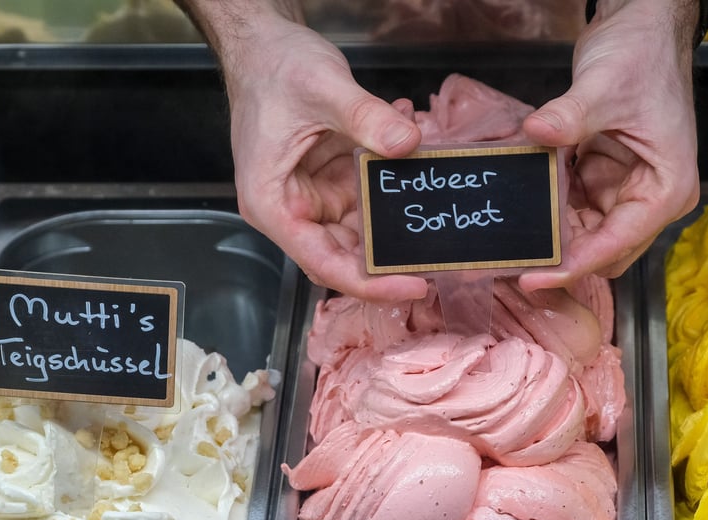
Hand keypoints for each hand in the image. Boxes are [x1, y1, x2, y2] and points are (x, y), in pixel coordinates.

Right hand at [195, 2, 428, 300]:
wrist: (266, 46)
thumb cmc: (275, 69)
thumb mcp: (322, 87)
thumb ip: (366, 117)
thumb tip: (408, 143)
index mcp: (274, 205)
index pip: (324, 264)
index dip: (370, 283)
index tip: (414, 286)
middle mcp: (293, 211)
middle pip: (347, 257)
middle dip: (394, 255)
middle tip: (441, 254)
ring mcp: (316, 199)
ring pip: (365, 231)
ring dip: (399, 214)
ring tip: (432, 191)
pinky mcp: (334, 182)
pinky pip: (371, 197)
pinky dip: (394, 179)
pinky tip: (414, 144)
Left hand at [519, 0, 700, 291]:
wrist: (642, 28)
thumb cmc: (641, 56)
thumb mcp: (604, 86)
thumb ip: (570, 116)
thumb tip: (535, 133)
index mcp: (665, 187)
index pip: (618, 242)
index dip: (577, 265)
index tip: (536, 277)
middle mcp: (650, 197)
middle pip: (605, 250)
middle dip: (564, 259)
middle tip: (514, 264)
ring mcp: (626, 189)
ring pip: (586, 235)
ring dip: (555, 237)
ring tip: (512, 243)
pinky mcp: (604, 178)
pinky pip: (574, 209)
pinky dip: (551, 212)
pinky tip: (523, 212)